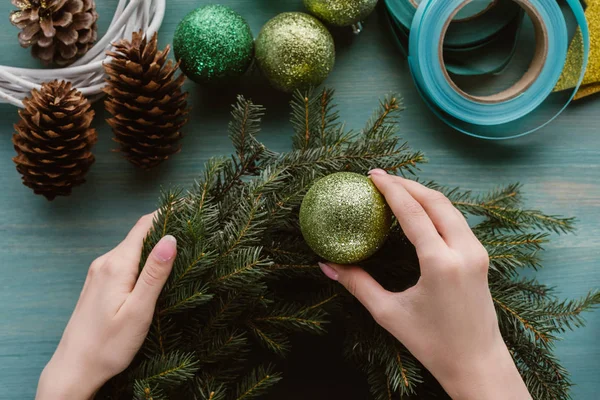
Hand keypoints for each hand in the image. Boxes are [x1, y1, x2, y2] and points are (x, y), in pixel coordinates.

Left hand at [36, 214, 176, 399]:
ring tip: (180, 244)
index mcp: (116, 265)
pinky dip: (143, 257)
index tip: (189, 205)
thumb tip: (171, 238)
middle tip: (192, 225)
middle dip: (164, 226)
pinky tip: (155, 268)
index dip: (167, 213)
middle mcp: (104, 263)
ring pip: (131, 248)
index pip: (144, 225)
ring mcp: (98, 273)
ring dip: (154, 243)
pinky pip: (124, 261)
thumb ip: (155, 273)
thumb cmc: (108, 346)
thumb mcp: (138, 310)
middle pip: (138, 234)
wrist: (73, 370)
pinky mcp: (98, 284)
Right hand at [318, 170, 530, 399]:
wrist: (478, 363)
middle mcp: (464, 251)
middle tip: (379, 177)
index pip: (413, 212)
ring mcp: (477, 252)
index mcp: (440, 263)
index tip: (372, 175)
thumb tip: (326, 265)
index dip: (391, 189)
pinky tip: (419, 209)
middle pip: (435, 201)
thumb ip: (356, 284)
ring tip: (396, 188)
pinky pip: (457, 220)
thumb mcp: (388, 313)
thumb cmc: (432, 343)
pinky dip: (436, 207)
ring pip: (449, 207)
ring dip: (422, 193)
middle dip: (407, 184)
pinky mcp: (481, 257)